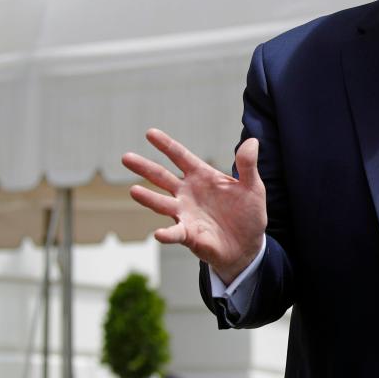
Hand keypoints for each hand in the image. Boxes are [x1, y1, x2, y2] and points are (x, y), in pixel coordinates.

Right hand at [122, 129, 266, 283]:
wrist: (248, 245)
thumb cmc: (248, 213)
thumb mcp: (252, 187)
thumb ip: (248, 166)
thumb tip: (253, 141)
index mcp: (202, 177)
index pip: (181, 157)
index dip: (166, 145)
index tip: (150, 132)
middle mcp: (188, 193)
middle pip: (162, 177)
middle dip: (145, 167)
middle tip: (126, 157)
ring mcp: (185, 214)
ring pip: (162, 203)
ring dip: (148, 198)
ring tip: (133, 190)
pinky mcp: (188, 235)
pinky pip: (174, 233)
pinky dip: (166, 233)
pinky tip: (158, 233)